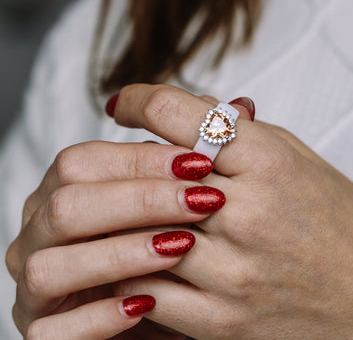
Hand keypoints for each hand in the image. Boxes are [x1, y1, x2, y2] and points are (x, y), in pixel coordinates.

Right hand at [5, 136, 225, 338]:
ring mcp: (37, 283)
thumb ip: (199, 153)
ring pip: (51, 266)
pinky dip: (97, 317)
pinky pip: (53, 332)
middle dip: (135, 201)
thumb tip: (242, 109)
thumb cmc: (172, 237)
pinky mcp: (44, 331)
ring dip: (120, 254)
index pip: (84, 161)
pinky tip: (145, 305)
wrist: (174, 302)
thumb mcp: (180, 193)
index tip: (198, 162)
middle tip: (198, 202)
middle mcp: (43, 231)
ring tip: (180, 247)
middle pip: (66, 204)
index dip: (137, 160)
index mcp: (67, 189)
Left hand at [109, 84, 352, 339]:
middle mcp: (249, 212)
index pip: (181, 113)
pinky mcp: (223, 320)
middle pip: (148, 171)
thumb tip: (192, 106)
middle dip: (115, 157)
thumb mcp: (296, 159)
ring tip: (102, 205)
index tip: (124, 103)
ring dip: (114, 215)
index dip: (142, 99)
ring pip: (138, 233)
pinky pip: (148, 290)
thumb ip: (241, 133)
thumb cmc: (336, 221)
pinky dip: (128, 269)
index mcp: (269, 161)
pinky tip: (127, 254)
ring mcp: (233, 271)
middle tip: (98, 154)